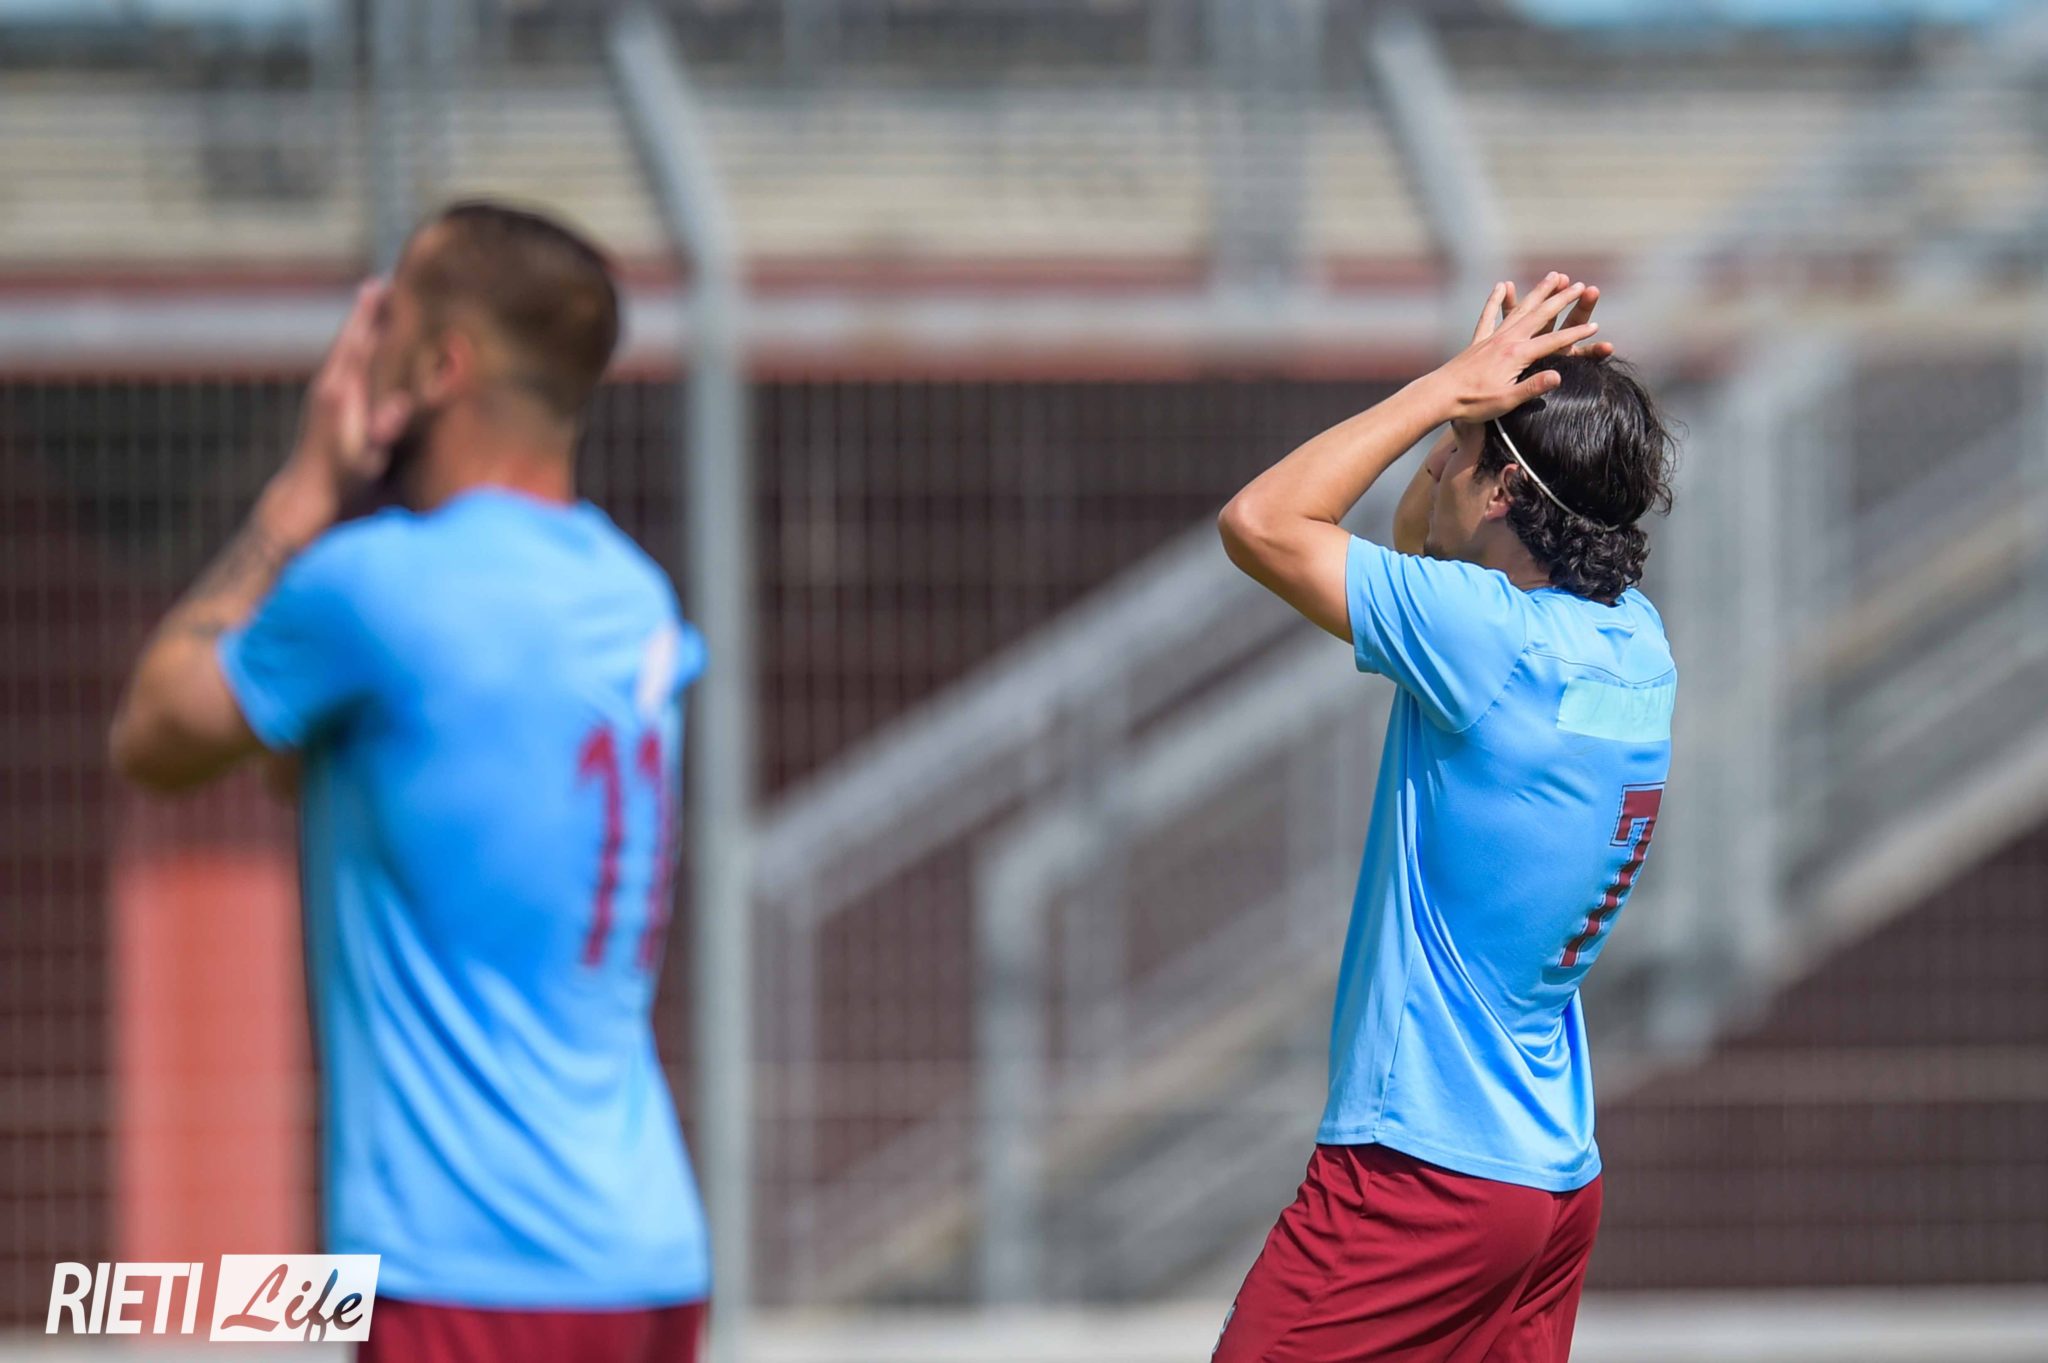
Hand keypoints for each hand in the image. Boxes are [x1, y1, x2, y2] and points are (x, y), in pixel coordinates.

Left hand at [278, 280, 412, 515]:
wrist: (306, 495)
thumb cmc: (343, 481)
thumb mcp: (367, 458)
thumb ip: (383, 431)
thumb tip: (402, 404)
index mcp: (342, 394)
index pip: (361, 345)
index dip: (375, 318)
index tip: (387, 290)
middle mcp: (330, 385)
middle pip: (350, 337)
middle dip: (366, 311)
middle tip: (381, 283)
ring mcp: (324, 392)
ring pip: (344, 347)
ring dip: (359, 324)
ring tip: (372, 301)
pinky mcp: (324, 401)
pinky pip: (343, 361)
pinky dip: (355, 343)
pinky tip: (361, 342)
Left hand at [1420, 273, 1603, 424]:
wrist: (1438, 396)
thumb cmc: (1472, 403)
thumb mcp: (1506, 402)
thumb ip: (1533, 388)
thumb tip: (1558, 376)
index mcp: (1517, 355)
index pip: (1554, 342)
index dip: (1576, 335)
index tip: (1596, 327)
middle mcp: (1506, 340)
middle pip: (1541, 315)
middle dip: (1563, 300)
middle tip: (1582, 286)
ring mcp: (1492, 338)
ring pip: (1520, 309)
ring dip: (1539, 292)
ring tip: (1555, 276)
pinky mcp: (1479, 341)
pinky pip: (1490, 315)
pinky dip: (1497, 300)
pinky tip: (1502, 285)